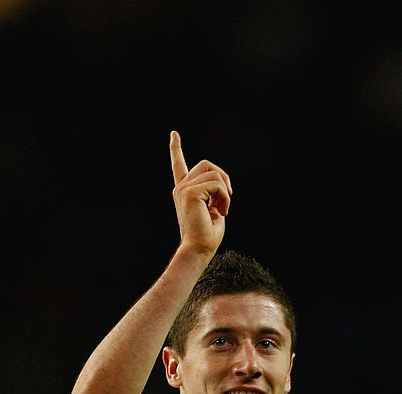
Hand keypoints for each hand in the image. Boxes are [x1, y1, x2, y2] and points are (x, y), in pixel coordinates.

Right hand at [170, 130, 232, 256]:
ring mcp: (184, 189)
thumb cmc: (207, 237)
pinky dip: (225, 197)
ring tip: (224, 208)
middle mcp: (181, 188)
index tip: (173, 134)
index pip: (179, 166)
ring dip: (225, 191)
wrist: (198, 250)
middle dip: (223, 178)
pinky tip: (222, 211)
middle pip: (207, 164)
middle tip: (228, 198)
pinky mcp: (191, 192)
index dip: (176, 149)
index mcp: (185, 192)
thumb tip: (222, 185)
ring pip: (214, 173)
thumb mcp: (214, 210)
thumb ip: (214, 194)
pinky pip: (217, 183)